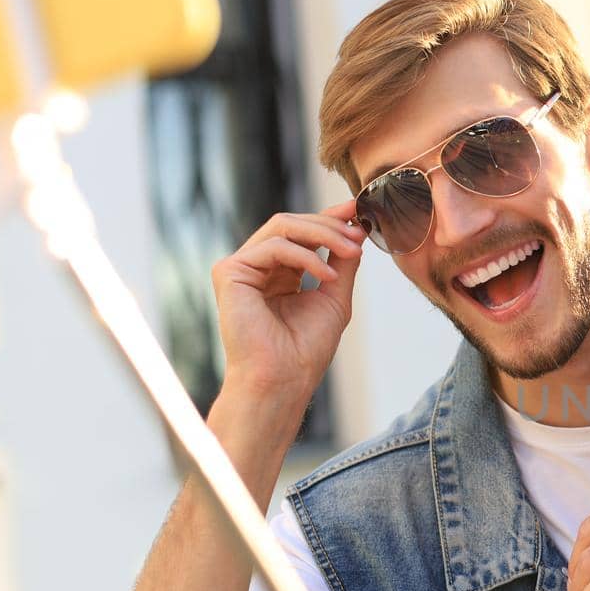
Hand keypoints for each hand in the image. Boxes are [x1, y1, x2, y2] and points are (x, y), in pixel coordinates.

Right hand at [211, 202, 365, 401]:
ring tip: (352, 251)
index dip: (329, 218)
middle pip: (292, 224)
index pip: (302, 234)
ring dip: (323, 234)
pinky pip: (273, 247)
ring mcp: (240, 268)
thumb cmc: (306, 349)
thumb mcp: (334, 296)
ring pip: (282, 227)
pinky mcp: (230, 273)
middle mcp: (257, 267)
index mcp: (278, 274)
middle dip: (330, 224)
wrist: (284, 379)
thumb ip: (342, 262)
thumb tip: (357, 231)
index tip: (359, 212)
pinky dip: (306, 256)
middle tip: (359, 232)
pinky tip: (328, 274)